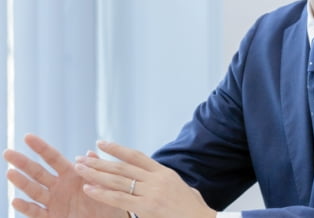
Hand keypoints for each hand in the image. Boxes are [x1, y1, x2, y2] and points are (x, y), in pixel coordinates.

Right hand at [3, 134, 125, 217]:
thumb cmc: (108, 200)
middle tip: (8, 152)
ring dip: (22, 182)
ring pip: (34, 190)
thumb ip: (96, 168)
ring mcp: (54, 202)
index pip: (53, 157)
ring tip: (10, 172)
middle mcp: (60, 186)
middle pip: (38, 172)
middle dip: (23, 162)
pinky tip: (16, 200)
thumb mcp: (104, 181)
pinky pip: (37, 213)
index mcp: (72, 174)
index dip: (40, 147)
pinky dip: (26, 207)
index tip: (27, 136)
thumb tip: (89, 152)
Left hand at [75, 140, 215, 217]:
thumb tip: (157, 180)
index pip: (135, 156)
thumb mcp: (182, 188)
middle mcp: (155, 179)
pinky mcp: (147, 207)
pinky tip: (89, 188)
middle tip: (82, 157)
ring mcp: (151, 192)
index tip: (101, 143)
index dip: (117, 149)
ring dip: (96, 174)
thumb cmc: (193, 209)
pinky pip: (119, 199)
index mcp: (163, 172)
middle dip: (99, 162)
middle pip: (122, 166)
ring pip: (118, 179)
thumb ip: (165, 182)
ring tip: (80, 168)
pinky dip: (102, 193)